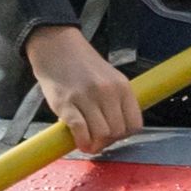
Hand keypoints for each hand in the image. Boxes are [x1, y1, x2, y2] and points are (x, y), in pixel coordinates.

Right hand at [25, 23, 144, 153]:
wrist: (56, 46)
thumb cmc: (82, 65)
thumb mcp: (110, 78)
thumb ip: (117, 101)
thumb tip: (118, 130)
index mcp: (122, 87)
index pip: (135, 124)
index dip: (125, 135)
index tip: (114, 136)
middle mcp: (107, 92)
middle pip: (118, 132)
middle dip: (108, 141)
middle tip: (97, 140)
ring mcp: (86, 97)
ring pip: (101, 134)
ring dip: (95, 144)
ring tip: (88, 142)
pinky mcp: (66, 103)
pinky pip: (80, 130)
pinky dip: (81, 141)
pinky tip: (78, 141)